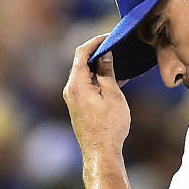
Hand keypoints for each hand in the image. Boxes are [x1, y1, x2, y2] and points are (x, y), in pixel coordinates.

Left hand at [62, 34, 130, 159]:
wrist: (101, 153)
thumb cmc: (109, 127)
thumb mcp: (112, 96)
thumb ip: (106, 72)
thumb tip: (104, 54)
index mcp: (76, 84)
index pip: (82, 53)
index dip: (95, 41)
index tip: (109, 36)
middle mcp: (70, 90)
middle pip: (81, 63)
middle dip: (98, 53)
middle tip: (116, 46)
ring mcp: (73, 99)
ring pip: (85, 75)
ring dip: (100, 67)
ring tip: (119, 62)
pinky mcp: (78, 107)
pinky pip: (87, 86)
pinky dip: (98, 80)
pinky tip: (115, 80)